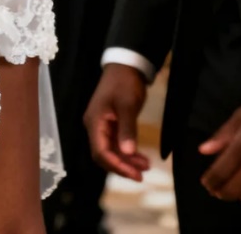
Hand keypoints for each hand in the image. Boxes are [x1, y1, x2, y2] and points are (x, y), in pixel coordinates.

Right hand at [83, 64, 150, 180]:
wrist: (126, 65)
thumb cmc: (125, 83)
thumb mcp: (127, 105)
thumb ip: (127, 129)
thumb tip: (127, 152)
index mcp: (95, 121)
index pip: (101, 152)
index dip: (117, 165)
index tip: (135, 173)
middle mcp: (95, 126)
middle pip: (104, 154)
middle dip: (122, 166)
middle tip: (142, 175)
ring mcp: (102, 125)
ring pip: (111, 150)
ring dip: (127, 160)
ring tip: (146, 166)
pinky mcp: (110, 123)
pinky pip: (116, 143)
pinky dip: (127, 151)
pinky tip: (141, 156)